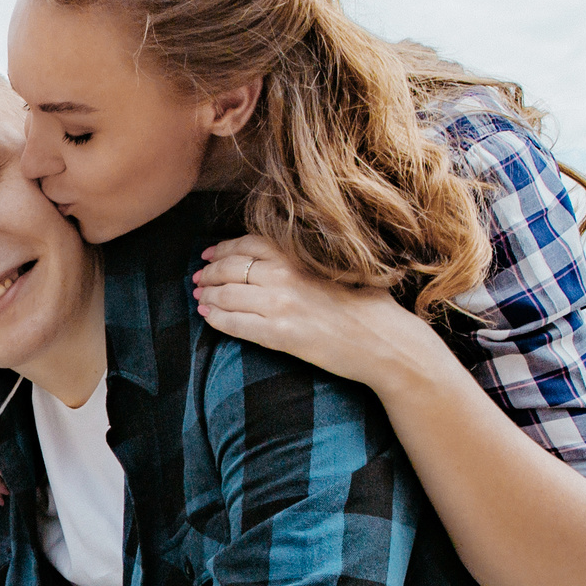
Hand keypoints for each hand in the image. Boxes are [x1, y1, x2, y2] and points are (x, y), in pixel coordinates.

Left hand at [192, 234, 437, 387]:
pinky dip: (216, 319)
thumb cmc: (371, 306)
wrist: (386, 342)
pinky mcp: (280, 335)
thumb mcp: (343, 267)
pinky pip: (236, 324)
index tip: (209, 254)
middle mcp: (287, 275)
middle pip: (231, 267)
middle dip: (209, 272)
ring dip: (208, 295)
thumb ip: (311, 258)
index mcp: (302, 255)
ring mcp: (281, 305)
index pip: (249, 244)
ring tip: (199, 297)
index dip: (223, 248)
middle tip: (198, 278)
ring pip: (228, 295)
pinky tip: (207, 316)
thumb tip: (283, 256)